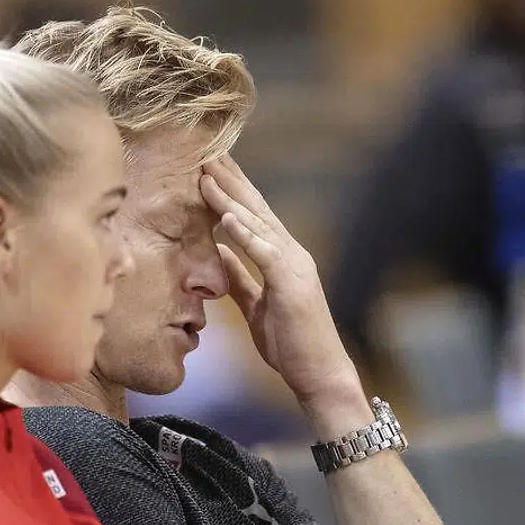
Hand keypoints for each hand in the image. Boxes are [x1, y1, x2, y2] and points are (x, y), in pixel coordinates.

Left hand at [200, 157, 360, 406]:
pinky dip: (245, 234)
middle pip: (255, 208)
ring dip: (230, 197)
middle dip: (230, 179)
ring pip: (258, 223)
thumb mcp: (255, 305)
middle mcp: (291, 253)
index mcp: (282, 258)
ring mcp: (294, 266)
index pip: (253, 215)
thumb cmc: (291, 344)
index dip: (230, 189)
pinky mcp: (292, 285)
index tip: (209, 165)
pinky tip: (226, 216)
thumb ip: (239, 277)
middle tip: (205, 150)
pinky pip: (265, 254)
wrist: (320, 374)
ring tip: (207, 173)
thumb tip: (218, 252)